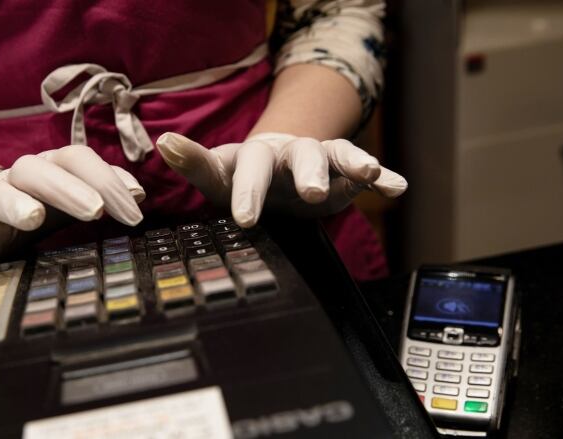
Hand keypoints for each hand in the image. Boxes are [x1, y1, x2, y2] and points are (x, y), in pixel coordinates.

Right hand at [0, 145, 144, 260]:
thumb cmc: (43, 203)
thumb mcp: (74, 196)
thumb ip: (104, 192)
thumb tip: (139, 194)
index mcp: (52, 166)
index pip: (79, 159)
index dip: (108, 178)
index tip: (136, 205)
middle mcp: (21, 176)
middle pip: (42, 170)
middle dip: (71, 189)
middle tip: (96, 211)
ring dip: (17, 203)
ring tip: (34, 218)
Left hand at [156, 132, 406, 226]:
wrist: (277, 171)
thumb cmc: (244, 179)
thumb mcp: (218, 178)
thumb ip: (195, 164)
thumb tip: (164, 140)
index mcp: (252, 156)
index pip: (248, 167)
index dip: (249, 191)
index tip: (245, 218)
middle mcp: (286, 152)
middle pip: (298, 155)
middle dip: (306, 172)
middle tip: (311, 193)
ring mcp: (316, 157)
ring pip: (333, 154)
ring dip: (350, 162)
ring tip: (366, 173)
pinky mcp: (341, 171)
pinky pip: (362, 169)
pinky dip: (381, 176)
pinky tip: (397, 187)